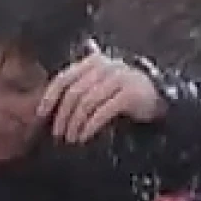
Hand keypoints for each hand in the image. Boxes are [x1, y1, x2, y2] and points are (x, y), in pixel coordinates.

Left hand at [39, 53, 163, 142]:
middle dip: (62, 116)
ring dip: (75, 124)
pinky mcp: (129, 94)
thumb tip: (47, 103)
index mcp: (93, 62)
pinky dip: (90, 126)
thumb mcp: (100, 85)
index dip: (50, 97)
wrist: (158, 96)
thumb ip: (78, 88)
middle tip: (58, 134)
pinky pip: (103, 111)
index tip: (41, 115)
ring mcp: (119, 78)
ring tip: (71, 138)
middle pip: (74, 92)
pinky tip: (84, 137)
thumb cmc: (123, 93)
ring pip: (86, 102)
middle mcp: (105, 66)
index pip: (64, 78)